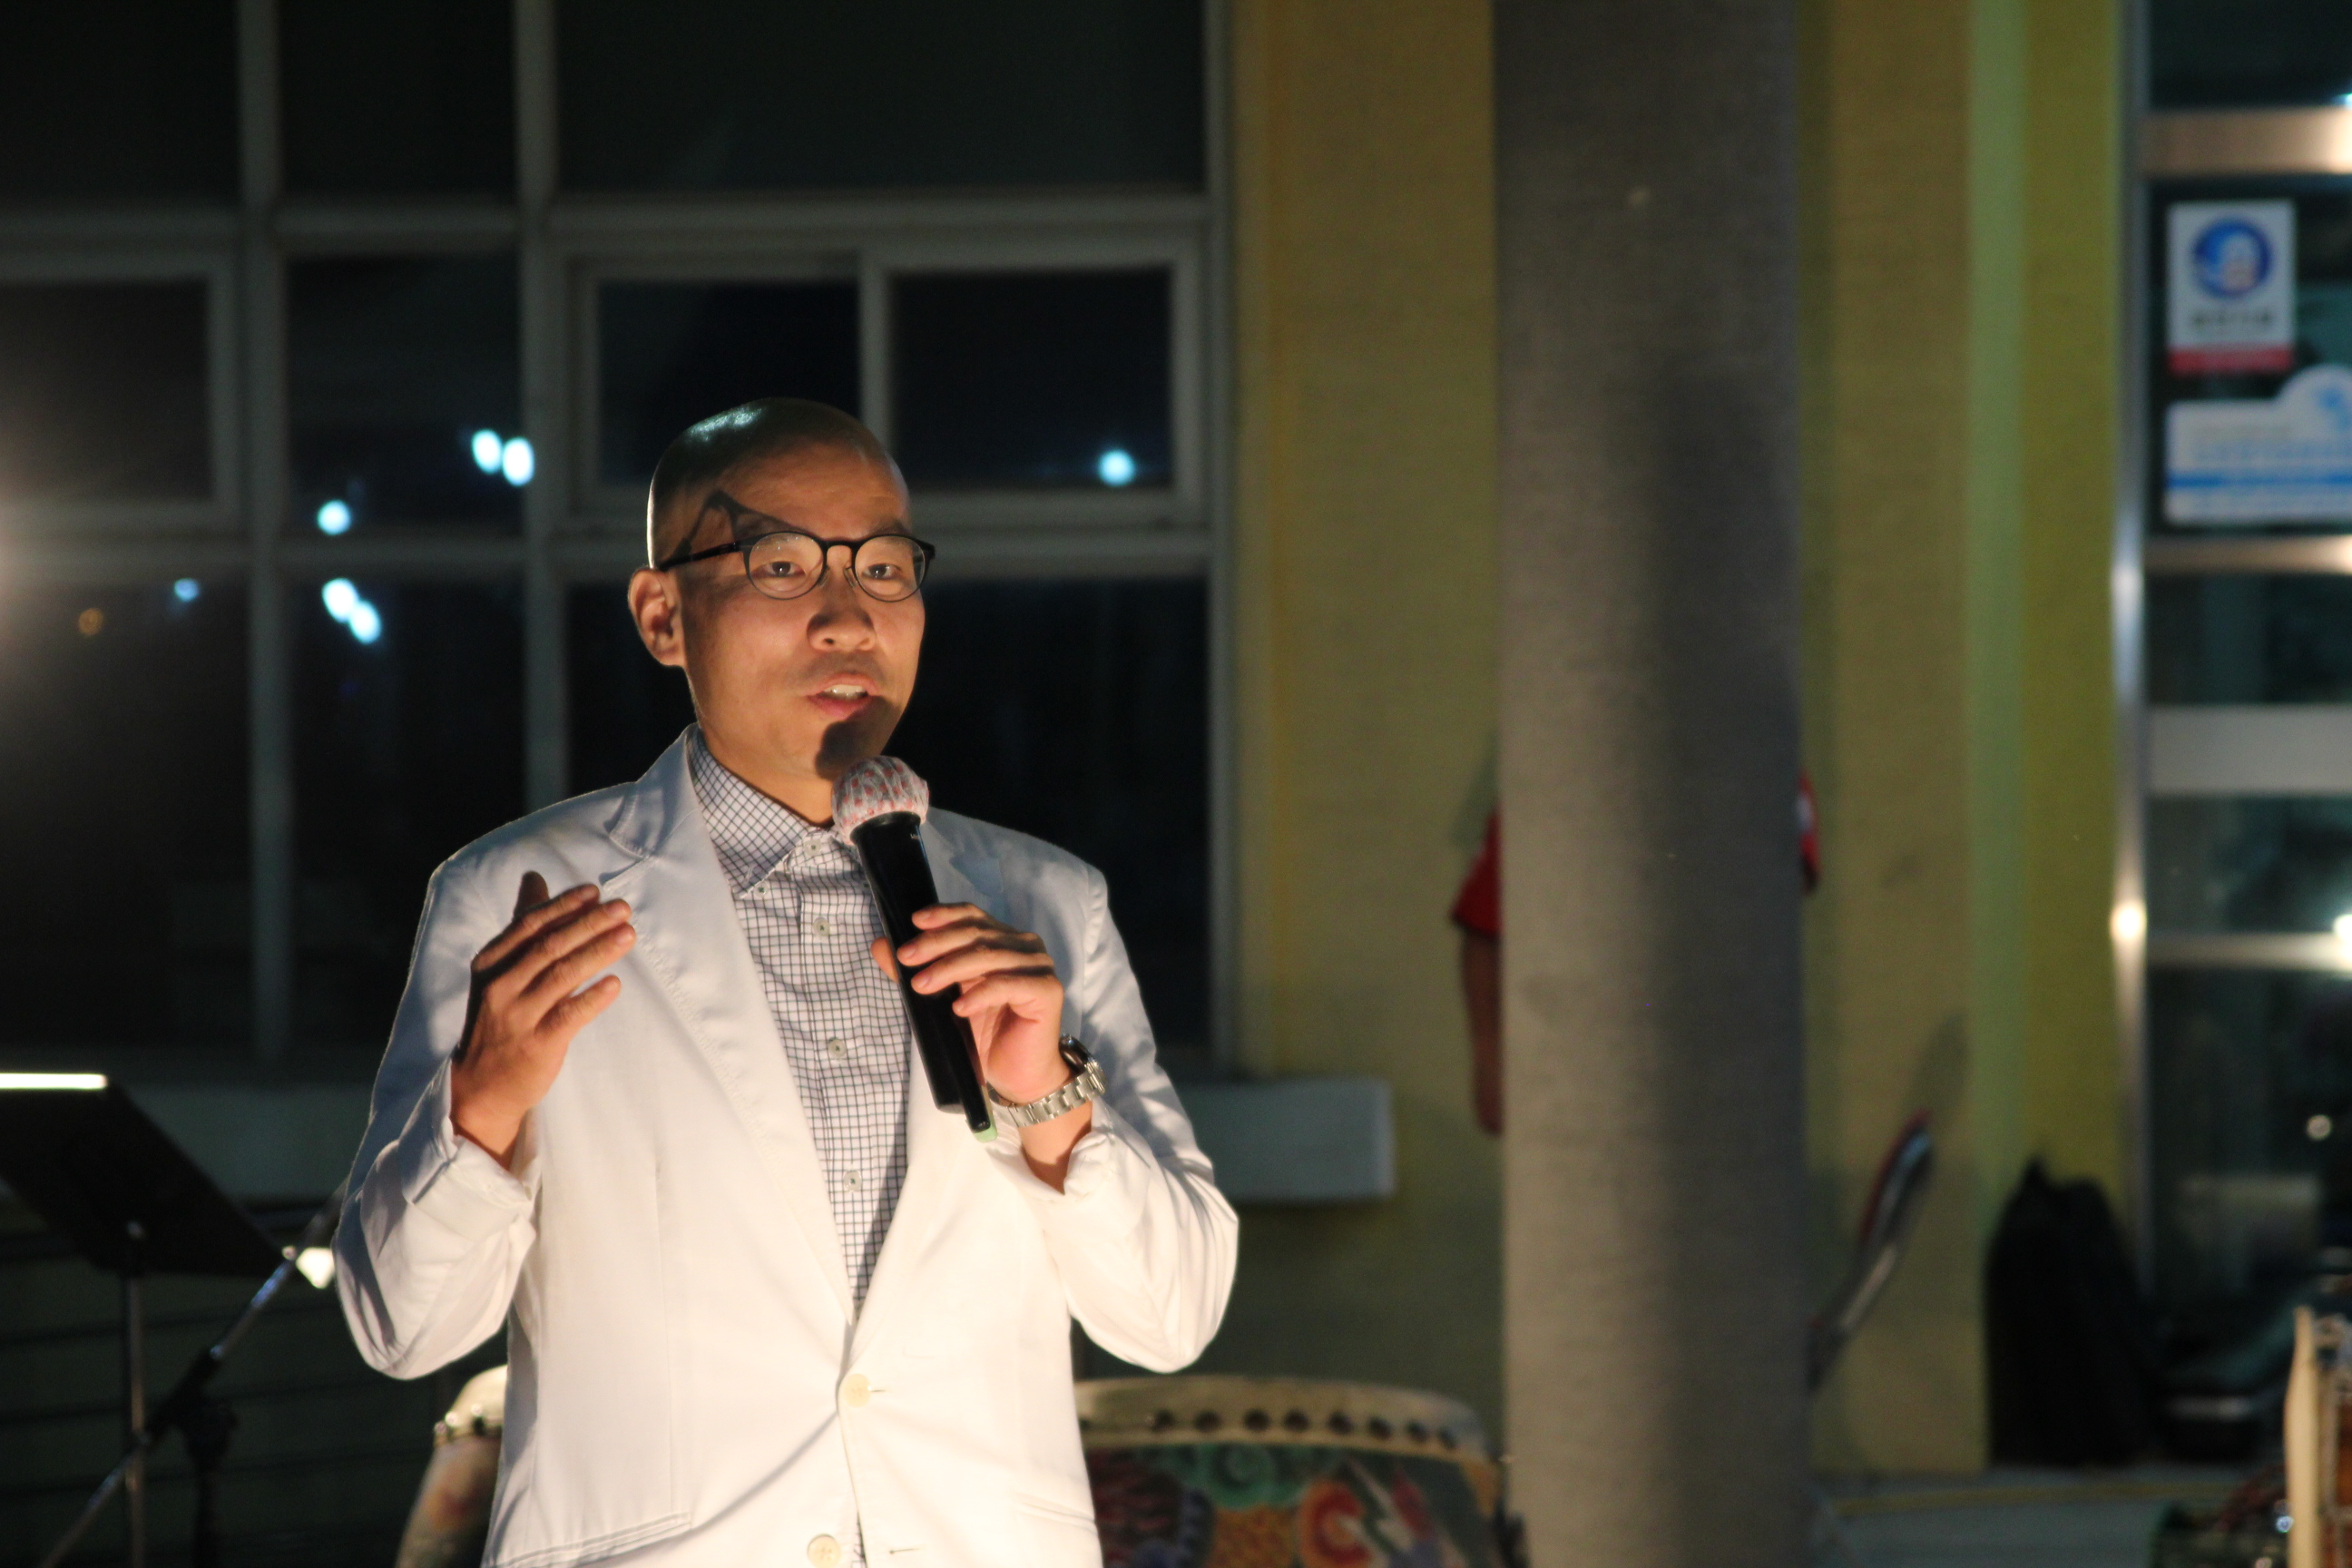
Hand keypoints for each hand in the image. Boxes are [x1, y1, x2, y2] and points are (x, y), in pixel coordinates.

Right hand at [450, 872, 634, 1166]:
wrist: (482, 1087)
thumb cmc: (499, 1020)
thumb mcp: (499, 972)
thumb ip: (521, 927)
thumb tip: (535, 879)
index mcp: (490, 964)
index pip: (528, 926)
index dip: (563, 907)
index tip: (594, 892)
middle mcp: (500, 986)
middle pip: (549, 947)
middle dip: (588, 924)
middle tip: (622, 908)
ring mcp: (517, 1016)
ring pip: (562, 976)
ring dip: (598, 952)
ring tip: (628, 935)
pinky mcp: (537, 1044)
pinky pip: (569, 1016)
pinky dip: (593, 998)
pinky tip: (615, 983)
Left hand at [873, 904, 1090, 1182]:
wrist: (1018, 1075)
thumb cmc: (986, 1035)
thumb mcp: (946, 997)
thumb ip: (918, 969)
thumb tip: (880, 946)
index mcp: (1003, 939)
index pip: (972, 915)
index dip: (944, 915)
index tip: (914, 922)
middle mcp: (1024, 945)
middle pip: (976, 933)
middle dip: (936, 944)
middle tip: (907, 959)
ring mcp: (1038, 966)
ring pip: (988, 955)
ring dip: (950, 968)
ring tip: (923, 986)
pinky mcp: (1047, 990)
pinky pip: (1007, 984)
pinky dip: (980, 993)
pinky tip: (959, 1007)